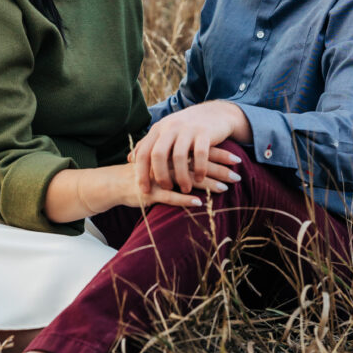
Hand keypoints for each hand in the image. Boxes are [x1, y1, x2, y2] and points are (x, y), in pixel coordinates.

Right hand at [114, 160, 232, 210]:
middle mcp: (167, 162)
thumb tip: (207, 162)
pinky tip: (199, 203)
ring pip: (186, 178)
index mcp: (172, 152)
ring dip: (207, 184)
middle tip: (238, 176)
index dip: (219, 154)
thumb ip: (181, 160)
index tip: (238, 159)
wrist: (115, 182)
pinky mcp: (150, 192)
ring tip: (225, 189)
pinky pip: (169, 196)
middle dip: (219, 170)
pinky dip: (184, 200)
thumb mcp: (163, 163)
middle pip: (198, 163)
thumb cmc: (144, 173)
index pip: (200, 150)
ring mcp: (158, 177)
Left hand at [133, 101, 251, 194]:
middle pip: (158, 155)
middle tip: (166, 189)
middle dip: (160, 176)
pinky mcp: (205, 132)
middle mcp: (170, 127)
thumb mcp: (165, 131)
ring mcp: (188, 129)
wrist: (216, 112)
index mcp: (158, 129)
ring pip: (179, 156)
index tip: (144, 190)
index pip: (143, 152)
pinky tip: (200, 178)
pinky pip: (200, 154)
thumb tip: (129, 159)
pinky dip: (199, 169)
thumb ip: (148, 144)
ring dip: (182, 176)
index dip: (141, 173)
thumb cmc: (187, 127)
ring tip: (185, 188)